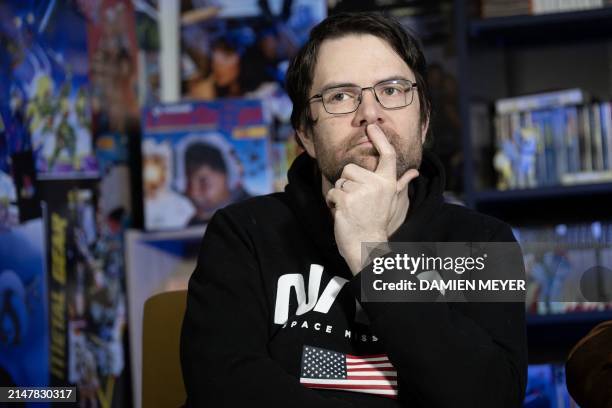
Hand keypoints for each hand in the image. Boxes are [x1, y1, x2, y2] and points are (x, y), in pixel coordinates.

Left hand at [325, 124, 418, 274]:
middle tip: (356, 201)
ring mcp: (360, 192)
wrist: (367, 245)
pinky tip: (342, 213)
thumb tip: (414, 172)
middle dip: (347, 182)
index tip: (372, 127)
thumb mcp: (392, 201)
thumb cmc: (378, 222)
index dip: (380, 139)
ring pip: (340, 181)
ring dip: (340, 194)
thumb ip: (400, 184)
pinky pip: (332, 192)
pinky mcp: (345, 200)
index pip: (387, 155)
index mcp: (388, 183)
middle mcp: (376, 185)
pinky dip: (332, 202)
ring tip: (351, 208)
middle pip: (350, 168)